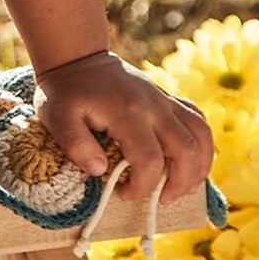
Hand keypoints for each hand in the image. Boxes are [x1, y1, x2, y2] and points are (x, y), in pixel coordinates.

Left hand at [32, 52, 215, 207]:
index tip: (123, 194)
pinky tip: (190, 163)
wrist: (79, 59)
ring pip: (202, 136)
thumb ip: (75, 144)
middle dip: (179, 183)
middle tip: (160, 200)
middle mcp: (155, 106)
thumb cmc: (66, 92)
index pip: (150, 159)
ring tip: (181, 188)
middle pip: (187, 150)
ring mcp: (166, 101)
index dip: (142, 186)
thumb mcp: (56, 117)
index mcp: (128, 113)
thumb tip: (99, 170)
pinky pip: (199, 121)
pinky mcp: (170, 99)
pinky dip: (202, 146)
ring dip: (198, 167)